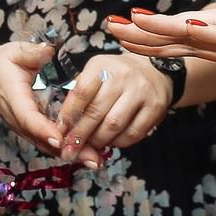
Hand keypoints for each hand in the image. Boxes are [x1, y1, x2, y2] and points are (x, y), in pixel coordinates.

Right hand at [0, 41, 84, 160]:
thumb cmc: (4, 64)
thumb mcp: (15, 53)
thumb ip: (31, 53)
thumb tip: (47, 51)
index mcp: (15, 99)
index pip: (28, 118)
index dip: (43, 130)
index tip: (59, 140)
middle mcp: (20, 119)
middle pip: (42, 139)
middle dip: (66, 149)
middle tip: (92, 159)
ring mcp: (26, 128)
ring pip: (48, 145)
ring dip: (72, 154)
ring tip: (97, 161)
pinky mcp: (34, 130)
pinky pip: (51, 143)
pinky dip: (69, 149)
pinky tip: (91, 154)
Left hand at [54, 51, 169, 158]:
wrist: (154, 69)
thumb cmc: (117, 75)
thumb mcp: (96, 73)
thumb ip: (80, 96)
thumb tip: (64, 128)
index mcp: (102, 66)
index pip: (81, 93)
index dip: (68, 116)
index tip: (59, 132)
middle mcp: (123, 76)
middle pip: (96, 112)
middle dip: (80, 135)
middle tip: (70, 150)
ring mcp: (141, 91)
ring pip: (114, 125)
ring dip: (99, 141)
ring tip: (91, 147)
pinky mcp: (156, 107)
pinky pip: (133, 133)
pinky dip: (119, 142)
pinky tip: (112, 141)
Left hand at [110, 0, 215, 138]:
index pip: (194, 50)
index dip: (160, 46)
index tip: (126, 43)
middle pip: (188, 37)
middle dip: (148, 34)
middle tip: (108, 26)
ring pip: (205, 32)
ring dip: (167, 28)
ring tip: (132, 21)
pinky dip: (213, 33)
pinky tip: (186, 27)